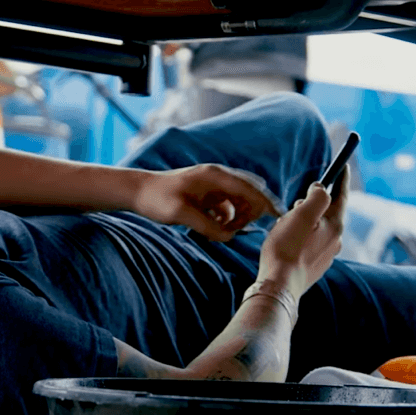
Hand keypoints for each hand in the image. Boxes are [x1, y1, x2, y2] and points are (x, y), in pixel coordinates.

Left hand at [132, 164, 283, 240]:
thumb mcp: (181, 214)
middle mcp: (217, 177)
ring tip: (221, 233)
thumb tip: (230, 238)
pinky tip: (213, 229)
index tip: (278, 217)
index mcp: (215, 176)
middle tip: (232, 232)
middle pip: (248, 194)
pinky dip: (226, 219)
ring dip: (236, 218)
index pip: (250, 188)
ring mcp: (213, 185)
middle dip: (248, 214)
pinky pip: (227, 207)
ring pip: (238, 202)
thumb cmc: (156, 199)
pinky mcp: (207, 194)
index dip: (265, 203)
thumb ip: (208, 226)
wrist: (138, 192)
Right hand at [257, 167, 347, 297]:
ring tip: (284, 227)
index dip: (342, 179)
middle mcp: (335, 240)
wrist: (280, 286)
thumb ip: (317, 197)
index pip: (341, 196)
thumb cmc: (287, 248)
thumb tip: (320, 189)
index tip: (343, 166)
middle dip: (313, 203)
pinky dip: (300, 236)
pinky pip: (310, 242)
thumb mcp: (302, 214)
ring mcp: (326, 254)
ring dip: (304, 221)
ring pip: (317, 227)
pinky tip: (286, 243)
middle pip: (327, 212)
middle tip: (296, 203)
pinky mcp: (315, 266)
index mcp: (335, 225)